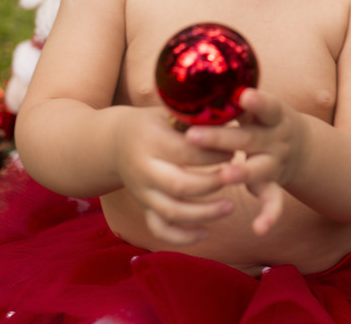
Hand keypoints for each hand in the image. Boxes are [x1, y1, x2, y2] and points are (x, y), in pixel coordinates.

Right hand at [111, 106, 236, 244]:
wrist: (114, 142)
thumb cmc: (153, 123)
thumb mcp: (168, 111)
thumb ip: (194, 119)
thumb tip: (232, 121)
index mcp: (151, 140)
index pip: (186, 151)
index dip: (214, 153)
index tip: (235, 149)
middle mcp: (144, 169)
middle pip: (179, 185)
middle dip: (212, 184)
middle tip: (236, 177)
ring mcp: (142, 192)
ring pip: (172, 212)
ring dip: (204, 214)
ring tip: (230, 207)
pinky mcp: (144, 207)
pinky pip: (160, 229)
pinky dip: (182, 237)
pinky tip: (206, 233)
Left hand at [185, 89, 304, 235]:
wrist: (299, 144)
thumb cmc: (262, 119)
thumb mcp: (254, 105)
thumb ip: (231, 101)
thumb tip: (190, 86)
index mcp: (273, 115)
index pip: (266, 106)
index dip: (256, 101)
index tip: (242, 95)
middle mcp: (276, 139)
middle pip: (250, 138)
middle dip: (222, 138)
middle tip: (193, 135)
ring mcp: (276, 163)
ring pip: (260, 170)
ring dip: (243, 173)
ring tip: (225, 175)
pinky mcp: (274, 185)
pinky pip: (274, 201)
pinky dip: (269, 216)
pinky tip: (259, 228)